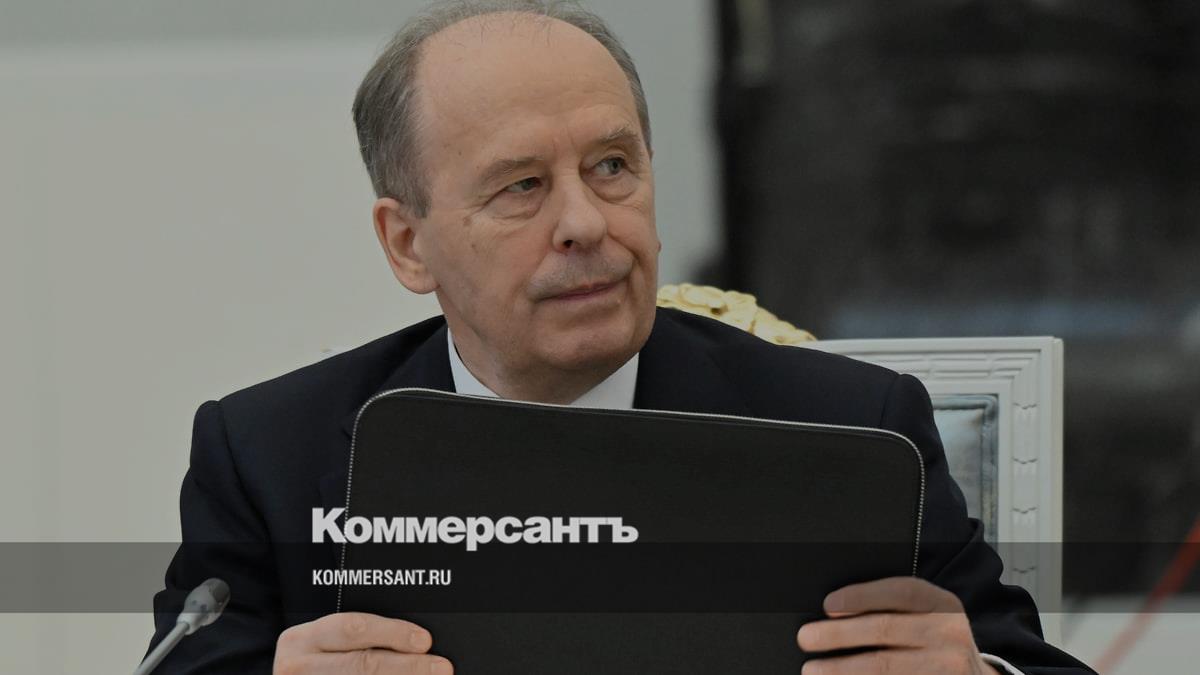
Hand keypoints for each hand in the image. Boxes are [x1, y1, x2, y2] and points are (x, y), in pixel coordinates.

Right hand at [274, 612, 452, 673]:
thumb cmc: (318, 662)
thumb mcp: (327, 643)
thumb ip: (361, 636)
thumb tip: (416, 640)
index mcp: (301, 640)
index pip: (352, 629)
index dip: (392, 634)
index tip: (424, 641)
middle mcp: (297, 668)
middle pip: (362, 664)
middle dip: (408, 667)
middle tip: (440, 667)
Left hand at [796, 577, 998, 673]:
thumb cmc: (933, 641)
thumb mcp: (926, 616)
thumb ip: (892, 608)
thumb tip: (833, 609)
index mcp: (943, 605)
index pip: (902, 592)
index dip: (862, 596)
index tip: (827, 604)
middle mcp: (950, 634)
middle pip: (886, 629)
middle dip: (839, 634)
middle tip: (806, 638)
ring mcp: (948, 667)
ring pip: (886, 666)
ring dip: (843, 668)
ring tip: (812, 669)